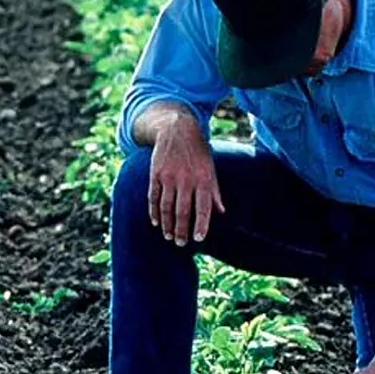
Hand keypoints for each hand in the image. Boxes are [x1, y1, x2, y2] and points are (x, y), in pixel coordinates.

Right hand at [147, 116, 224, 246]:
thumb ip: (214, 192)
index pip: (203, 208)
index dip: (201, 225)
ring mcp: (169, 176)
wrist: (177, 129)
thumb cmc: (198, 152)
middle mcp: (186, 179)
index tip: (199, 239)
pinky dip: (154, 211)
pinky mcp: (155, 173)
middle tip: (180, 244)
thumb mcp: (211, 169)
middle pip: (182, 211)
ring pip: (166, 206)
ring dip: (167, 224)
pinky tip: (156, 222)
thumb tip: (221, 213)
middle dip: (181, 230)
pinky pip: (153, 197)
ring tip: (169, 236)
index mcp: (203, 179)